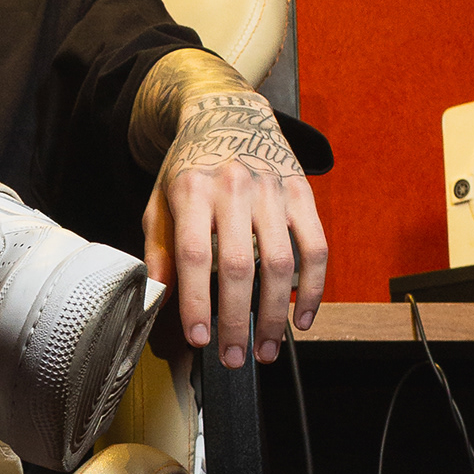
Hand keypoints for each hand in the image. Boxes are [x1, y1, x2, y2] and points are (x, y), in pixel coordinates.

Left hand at [140, 90, 328, 365]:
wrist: (229, 115)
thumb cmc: (190, 168)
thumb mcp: (160, 201)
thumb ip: (159, 248)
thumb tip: (157, 297)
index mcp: (193, 190)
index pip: (195, 255)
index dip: (197, 301)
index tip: (197, 339)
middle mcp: (235, 188)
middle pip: (240, 266)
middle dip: (236, 320)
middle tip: (234, 358)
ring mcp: (273, 190)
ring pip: (282, 264)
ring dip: (275, 315)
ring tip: (266, 349)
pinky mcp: (302, 194)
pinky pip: (316, 248)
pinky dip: (312, 289)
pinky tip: (302, 319)